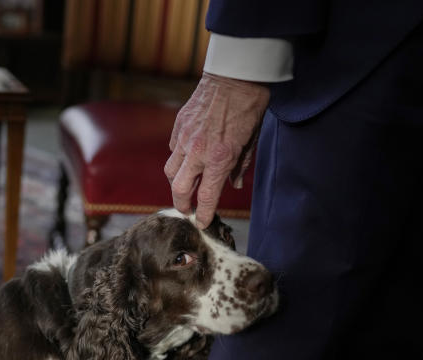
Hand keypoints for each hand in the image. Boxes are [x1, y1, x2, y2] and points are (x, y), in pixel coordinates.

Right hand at [165, 73, 269, 227]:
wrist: (236, 74)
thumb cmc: (250, 106)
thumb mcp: (252, 141)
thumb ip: (240, 166)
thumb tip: (234, 184)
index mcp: (220, 158)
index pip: (206, 197)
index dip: (203, 214)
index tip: (201, 222)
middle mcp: (198, 151)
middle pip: (179, 188)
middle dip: (182, 204)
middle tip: (187, 210)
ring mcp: (185, 137)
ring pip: (170, 170)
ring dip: (176, 183)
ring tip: (184, 186)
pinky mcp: (179, 124)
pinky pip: (173, 149)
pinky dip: (178, 158)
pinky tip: (187, 159)